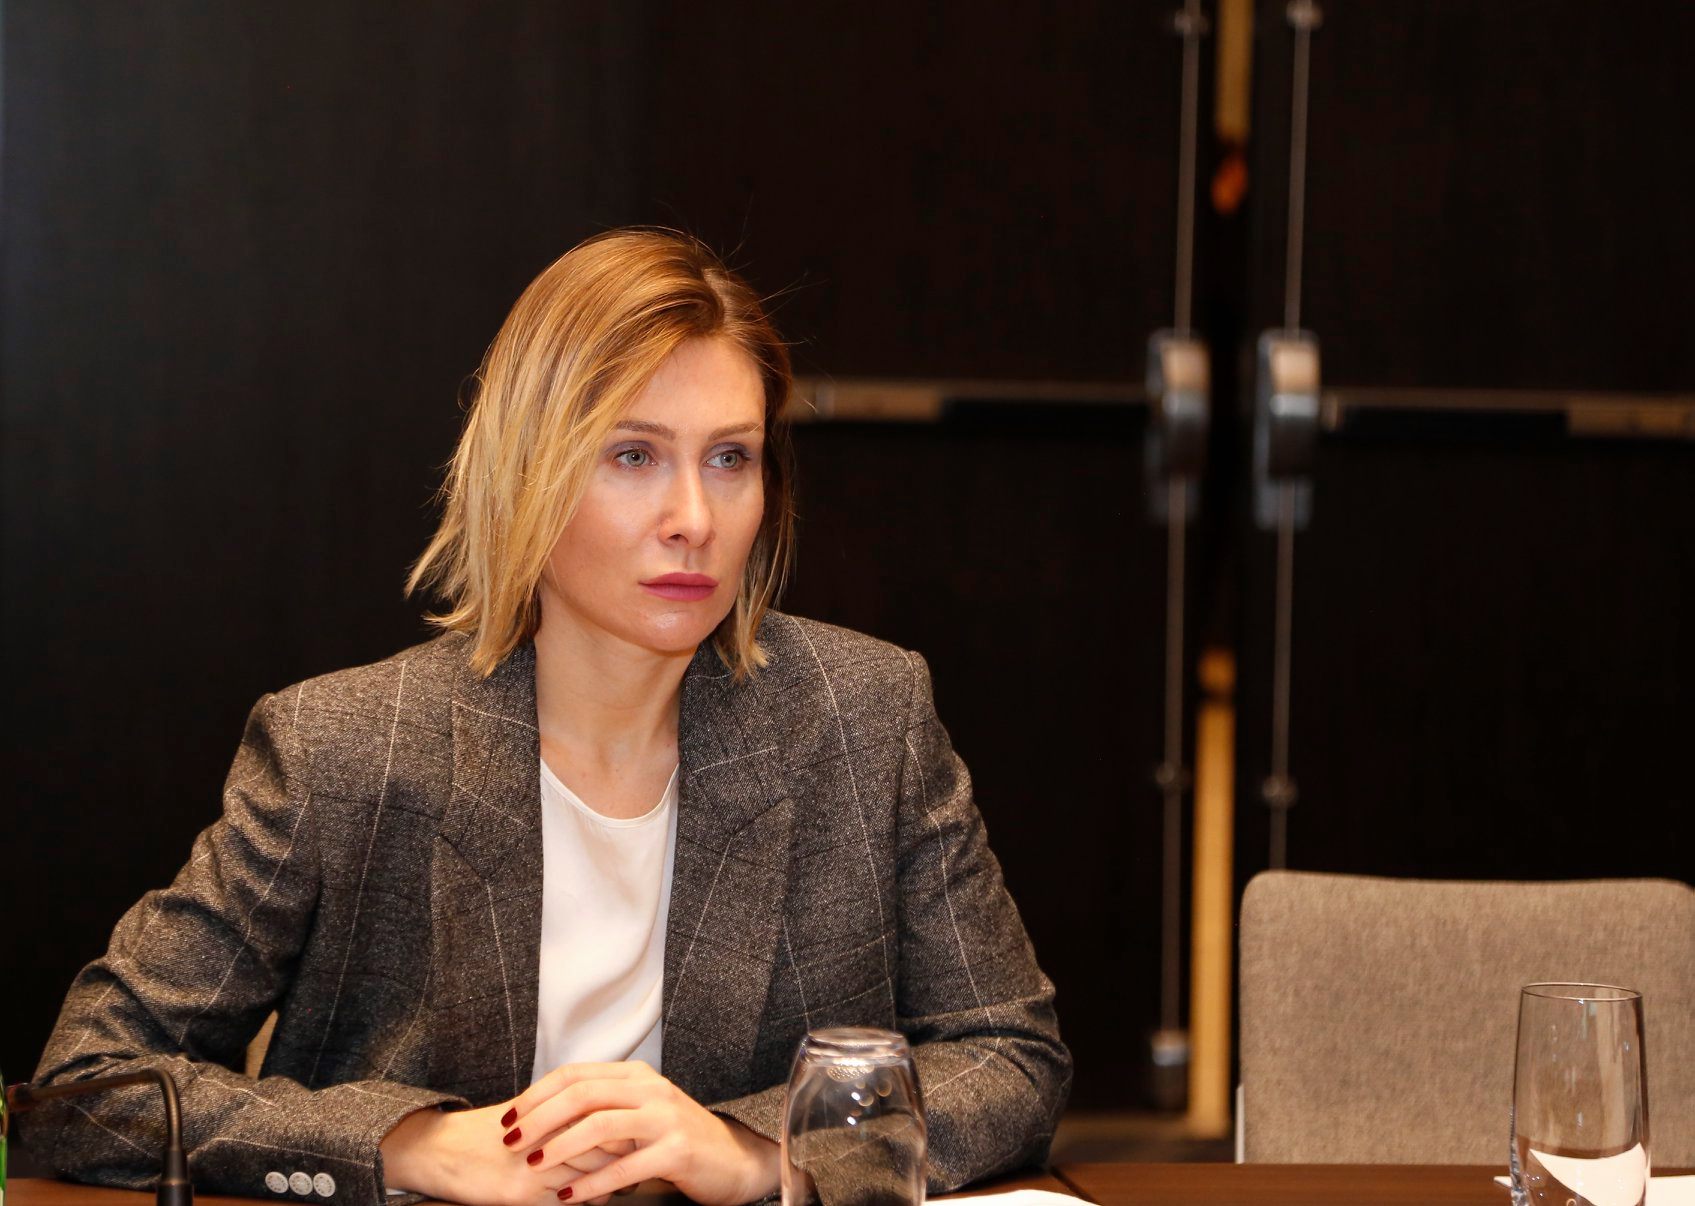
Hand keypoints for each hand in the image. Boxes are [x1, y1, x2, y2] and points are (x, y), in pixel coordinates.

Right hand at [379, 1099, 626, 1205]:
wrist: (440, 1151)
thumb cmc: (487, 1132)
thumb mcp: (529, 1114)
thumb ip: (565, 1115)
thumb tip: (607, 1124)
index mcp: (550, 1106)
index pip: (604, 1115)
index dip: (624, 1127)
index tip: (636, 1136)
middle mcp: (546, 1132)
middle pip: (605, 1144)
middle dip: (624, 1156)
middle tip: (637, 1163)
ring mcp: (535, 1163)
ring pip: (591, 1175)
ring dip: (608, 1182)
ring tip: (618, 1184)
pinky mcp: (522, 1193)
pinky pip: (567, 1202)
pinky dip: (583, 1201)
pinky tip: (584, 1199)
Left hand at [507, 1062, 779, 1205]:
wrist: (731, 1160)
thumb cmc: (675, 1139)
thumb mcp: (639, 1112)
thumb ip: (602, 1107)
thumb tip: (544, 1114)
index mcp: (636, 1075)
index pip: (575, 1074)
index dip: (536, 1094)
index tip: (508, 1118)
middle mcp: (651, 1089)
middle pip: (582, 1094)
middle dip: (539, 1118)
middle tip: (510, 1140)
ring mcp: (665, 1119)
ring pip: (600, 1125)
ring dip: (560, 1147)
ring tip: (533, 1165)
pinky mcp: (677, 1151)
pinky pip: (624, 1166)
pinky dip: (591, 1183)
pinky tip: (568, 1196)